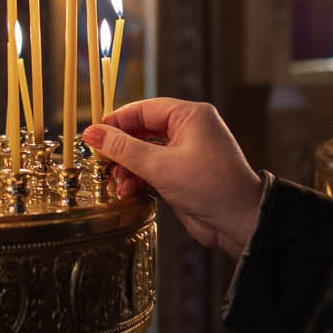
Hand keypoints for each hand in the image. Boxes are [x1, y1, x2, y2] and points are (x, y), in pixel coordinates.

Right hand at [84, 99, 262, 259]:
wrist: (240, 222)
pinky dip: (140, 180)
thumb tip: (92, 133)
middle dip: (121, 149)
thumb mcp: (160, 166)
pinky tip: (128, 192)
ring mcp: (187, 154)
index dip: (116, 121)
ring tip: (117, 182)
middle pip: (143, 131)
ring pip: (146, 153)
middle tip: (101, 161)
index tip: (93, 134)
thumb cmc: (210, 187)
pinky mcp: (183, 175)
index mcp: (190, 116)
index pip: (144, 109)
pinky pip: (154, 170)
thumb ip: (123, 149)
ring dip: (128, 168)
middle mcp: (189, 130)